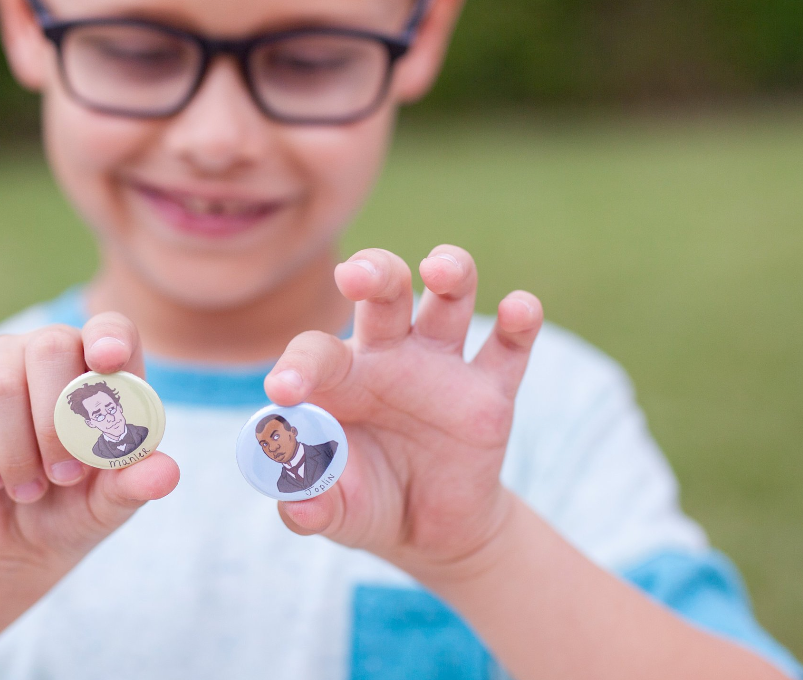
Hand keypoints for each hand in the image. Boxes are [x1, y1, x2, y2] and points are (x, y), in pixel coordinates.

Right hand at [0, 313, 178, 586]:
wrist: (5, 541)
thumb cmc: (70, 509)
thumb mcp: (106, 506)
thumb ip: (133, 486)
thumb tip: (166, 473)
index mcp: (102, 370)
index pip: (111, 329)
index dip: (109, 337)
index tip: (106, 360)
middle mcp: (50, 351)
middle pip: (51, 347)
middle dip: (56, 424)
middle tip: (62, 476)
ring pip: (1, 384)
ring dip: (16, 453)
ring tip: (28, 488)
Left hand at [266, 245, 541, 582]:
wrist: (429, 532)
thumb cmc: (365, 501)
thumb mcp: (335, 510)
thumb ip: (311, 504)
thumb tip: (295, 504)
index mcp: (341, 377)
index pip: (317, 351)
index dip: (298, 366)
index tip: (283, 391)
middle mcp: (390, 355)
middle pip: (385, 291)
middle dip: (373, 272)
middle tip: (354, 276)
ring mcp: (443, 366)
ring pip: (450, 298)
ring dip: (451, 272)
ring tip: (440, 269)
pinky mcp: (490, 391)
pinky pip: (509, 347)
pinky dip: (519, 322)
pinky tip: (519, 309)